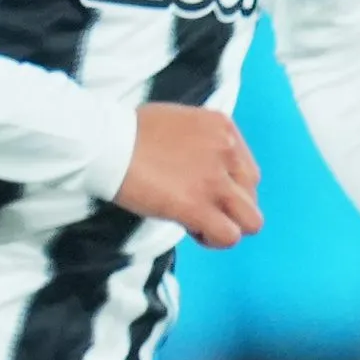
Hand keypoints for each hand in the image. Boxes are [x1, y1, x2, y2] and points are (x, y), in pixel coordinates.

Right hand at [112, 104, 261, 244]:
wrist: (107, 143)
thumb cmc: (129, 131)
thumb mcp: (179, 120)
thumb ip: (201, 140)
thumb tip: (202, 163)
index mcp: (223, 128)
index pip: (246, 168)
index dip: (226, 185)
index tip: (199, 187)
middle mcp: (227, 151)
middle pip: (252, 193)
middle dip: (230, 206)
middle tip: (199, 207)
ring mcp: (215, 180)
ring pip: (251, 220)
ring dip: (229, 226)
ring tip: (200, 223)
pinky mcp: (198, 206)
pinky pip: (230, 236)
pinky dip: (214, 239)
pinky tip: (192, 230)